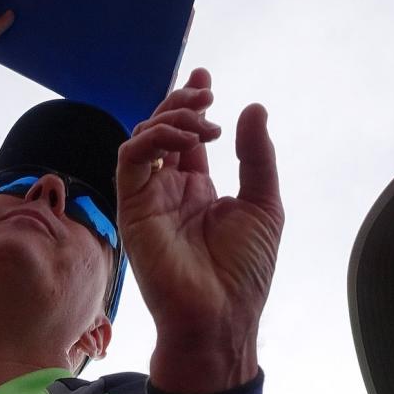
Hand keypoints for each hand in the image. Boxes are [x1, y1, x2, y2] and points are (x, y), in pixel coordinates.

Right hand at [117, 68, 281, 393]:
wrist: (221, 314)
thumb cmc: (244, 270)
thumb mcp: (263, 204)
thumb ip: (256, 156)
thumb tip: (252, 108)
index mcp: (198, 189)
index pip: (187, 137)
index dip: (190, 104)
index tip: (205, 78)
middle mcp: (170, 189)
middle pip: (163, 130)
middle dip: (180, 103)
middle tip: (205, 91)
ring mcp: (149, 198)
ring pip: (143, 138)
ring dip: (170, 118)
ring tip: (203, 119)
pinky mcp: (133, 208)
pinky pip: (130, 160)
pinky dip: (152, 139)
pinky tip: (183, 140)